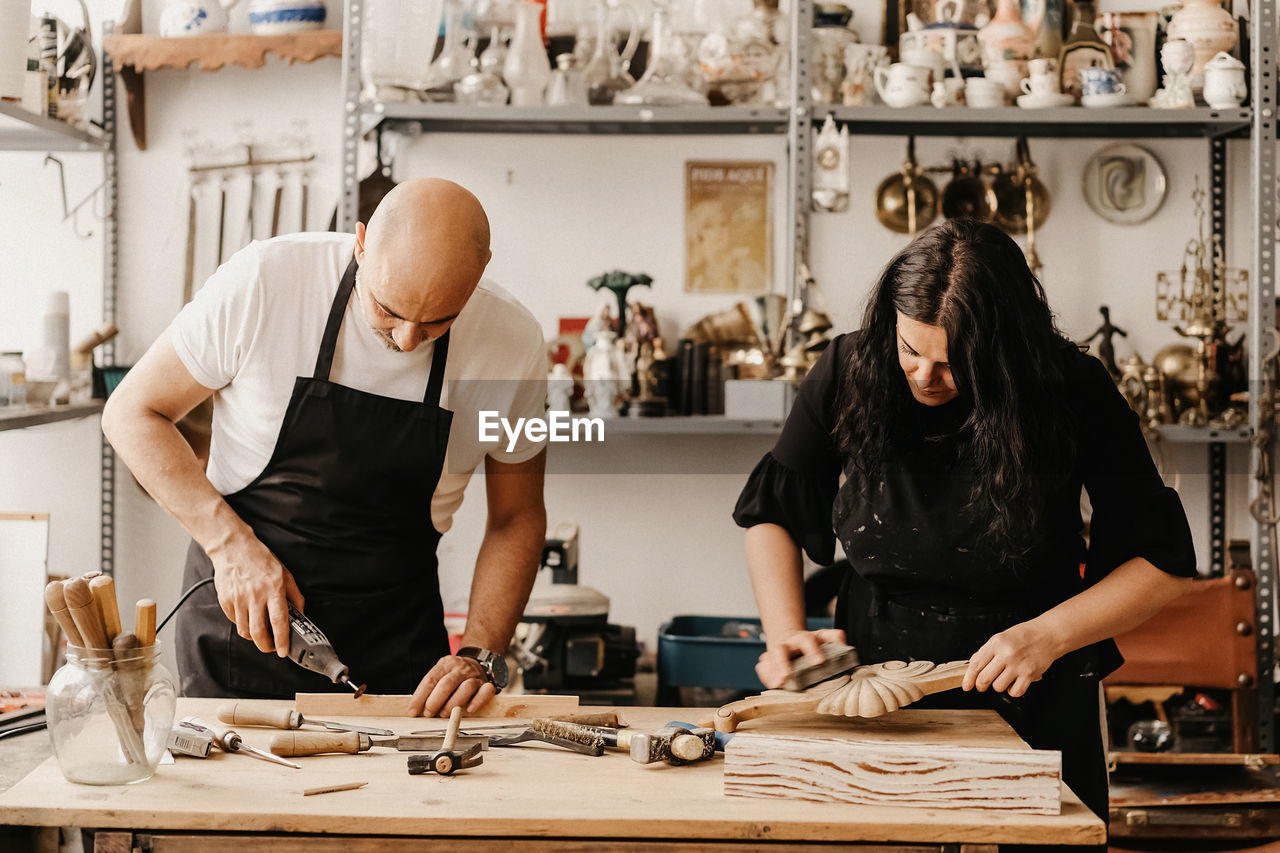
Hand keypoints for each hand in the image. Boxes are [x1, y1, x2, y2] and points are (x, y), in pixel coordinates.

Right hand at [207, 532, 303, 656]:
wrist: (234, 548)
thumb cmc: (261, 560)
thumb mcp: (285, 574)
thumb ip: (294, 595)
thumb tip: (300, 614)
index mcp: (273, 589)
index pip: (279, 621)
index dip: (281, 639)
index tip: (283, 651)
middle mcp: (255, 596)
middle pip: (258, 632)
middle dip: (265, 646)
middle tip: (271, 647)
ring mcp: (238, 599)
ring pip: (245, 630)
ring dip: (254, 637)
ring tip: (260, 632)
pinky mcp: (225, 600)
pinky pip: (234, 621)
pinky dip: (242, 624)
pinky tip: (248, 617)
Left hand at [409, 655, 496, 716]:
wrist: (476, 661)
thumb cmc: (454, 674)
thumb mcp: (440, 674)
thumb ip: (431, 689)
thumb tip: (416, 709)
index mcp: (445, 664)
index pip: (430, 680)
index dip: (420, 697)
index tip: (413, 711)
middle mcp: (460, 668)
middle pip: (447, 684)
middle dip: (434, 702)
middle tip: (428, 714)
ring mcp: (474, 676)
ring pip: (466, 688)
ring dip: (453, 704)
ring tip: (445, 714)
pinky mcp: (486, 684)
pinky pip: (486, 691)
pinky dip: (478, 701)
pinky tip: (470, 709)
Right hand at [755, 628, 847, 688]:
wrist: (789, 639)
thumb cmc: (810, 643)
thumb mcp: (823, 637)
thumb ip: (834, 637)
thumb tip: (842, 641)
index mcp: (802, 638)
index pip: (806, 640)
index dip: (812, 650)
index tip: (819, 661)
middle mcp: (786, 644)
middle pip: (780, 650)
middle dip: (782, 662)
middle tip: (786, 675)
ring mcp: (774, 652)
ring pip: (768, 659)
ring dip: (772, 672)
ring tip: (777, 683)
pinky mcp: (767, 661)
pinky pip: (762, 667)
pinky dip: (766, 676)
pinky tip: (773, 684)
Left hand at [963, 620, 1062, 697]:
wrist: (1047, 635)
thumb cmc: (1023, 636)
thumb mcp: (1000, 638)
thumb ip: (986, 652)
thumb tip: (972, 669)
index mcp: (996, 643)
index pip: (976, 664)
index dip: (969, 678)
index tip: (966, 686)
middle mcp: (1006, 654)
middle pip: (984, 678)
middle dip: (980, 686)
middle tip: (982, 686)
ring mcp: (1018, 665)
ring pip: (998, 687)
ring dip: (998, 686)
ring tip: (1004, 678)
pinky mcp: (1030, 674)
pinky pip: (1015, 692)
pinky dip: (1012, 690)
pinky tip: (1014, 683)